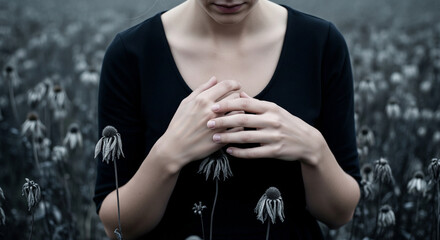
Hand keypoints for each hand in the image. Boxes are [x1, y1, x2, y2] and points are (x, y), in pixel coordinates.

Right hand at [156, 77, 242, 167]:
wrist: (175, 147)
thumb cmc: (179, 124)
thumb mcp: (186, 103)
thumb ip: (201, 89)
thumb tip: (215, 79)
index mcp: (202, 100)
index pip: (226, 85)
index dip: (234, 84)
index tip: (237, 86)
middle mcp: (211, 111)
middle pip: (235, 97)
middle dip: (236, 97)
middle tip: (235, 101)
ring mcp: (218, 125)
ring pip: (239, 112)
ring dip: (238, 112)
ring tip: (234, 114)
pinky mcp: (222, 137)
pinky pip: (239, 128)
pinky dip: (238, 126)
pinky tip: (233, 126)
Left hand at [206, 92, 324, 163]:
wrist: (307, 141)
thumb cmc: (286, 123)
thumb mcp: (274, 110)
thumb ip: (256, 103)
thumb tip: (238, 92)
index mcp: (270, 108)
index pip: (246, 103)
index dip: (228, 104)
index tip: (213, 106)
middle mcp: (272, 121)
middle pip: (243, 119)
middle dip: (224, 121)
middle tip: (209, 123)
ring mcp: (274, 136)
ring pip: (246, 137)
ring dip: (228, 137)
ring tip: (215, 138)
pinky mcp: (275, 151)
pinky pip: (254, 152)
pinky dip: (240, 152)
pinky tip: (229, 151)